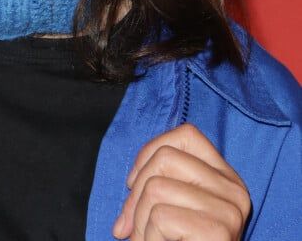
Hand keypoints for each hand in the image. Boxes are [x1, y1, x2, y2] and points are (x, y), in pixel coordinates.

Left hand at [112, 124, 249, 239]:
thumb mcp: (175, 208)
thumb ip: (162, 184)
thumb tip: (131, 181)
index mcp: (226, 179)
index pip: (185, 136)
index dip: (149, 153)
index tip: (133, 183)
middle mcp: (234, 191)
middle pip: (164, 159)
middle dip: (135, 195)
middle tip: (132, 227)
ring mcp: (229, 211)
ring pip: (156, 187)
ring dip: (139, 222)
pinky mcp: (218, 232)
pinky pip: (160, 217)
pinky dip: (148, 237)